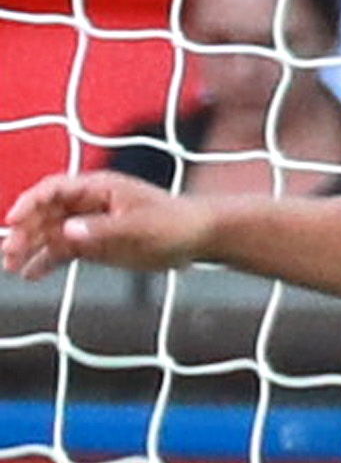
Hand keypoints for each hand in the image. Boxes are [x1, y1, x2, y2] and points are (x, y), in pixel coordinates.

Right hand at [4, 168, 210, 278]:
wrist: (200, 238)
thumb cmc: (175, 223)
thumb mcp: (140, 227)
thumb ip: (103, 230)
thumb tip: (67, 231)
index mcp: (98, 188)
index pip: (54, 190)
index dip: (30, 203)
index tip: (15, 220)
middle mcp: (88, 204)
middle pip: (45, 213)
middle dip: (25, 231)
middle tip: (10, 253)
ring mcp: (90, 224)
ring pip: (50, 233)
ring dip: (29, 247)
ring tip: (12, 265)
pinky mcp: (95, 244)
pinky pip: (63, 251)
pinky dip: (47, 261)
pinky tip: (31, 274)